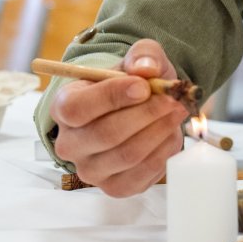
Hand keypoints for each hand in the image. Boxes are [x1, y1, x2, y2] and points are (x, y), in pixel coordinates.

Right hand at [48, 39, 190, 196]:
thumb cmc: (134, 83)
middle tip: (174, 100)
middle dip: (148, 114)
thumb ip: (143, 55)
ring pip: (127, 154)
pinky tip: (172, 134)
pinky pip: (142, 175)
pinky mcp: (115, 186)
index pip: (76, 108)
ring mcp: (90, 169)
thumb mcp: (139, 59)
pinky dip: (164, 152)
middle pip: (106, 133)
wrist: (144, 107)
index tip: (144, 86)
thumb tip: (146, 68)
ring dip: (160, 131)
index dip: (111, 97)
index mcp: (64, 107)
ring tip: (178, 111)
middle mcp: (70, 143)